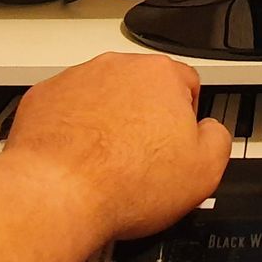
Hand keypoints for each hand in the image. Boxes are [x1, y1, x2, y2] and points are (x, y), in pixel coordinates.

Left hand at [1, 52, 231, 239]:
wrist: (58, 193)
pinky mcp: (44, 97)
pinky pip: (67, 108)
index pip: (187, 85)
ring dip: (108, 122)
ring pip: (103, 96)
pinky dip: (73, 129)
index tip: (178, 143)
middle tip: (144, 159)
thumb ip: (218, 139)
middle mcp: (117, 68)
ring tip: (109, 164)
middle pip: (143, 88)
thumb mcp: (206, 171)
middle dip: (146, 118)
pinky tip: (79, 160)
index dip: (186, 120)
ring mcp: (76, 79)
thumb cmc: (124, 182)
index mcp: (161, 76)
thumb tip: (211, 132)